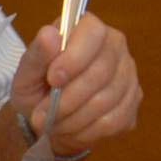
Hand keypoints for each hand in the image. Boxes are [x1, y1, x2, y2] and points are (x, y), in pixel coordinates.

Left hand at [7, 8, 140, 155]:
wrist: (49, 117)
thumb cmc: (38, 87)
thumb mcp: (27, 73)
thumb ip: (37, 55)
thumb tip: (49, 35)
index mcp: (88, 29)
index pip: (93, 32)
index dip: (74, 58)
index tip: (53, 79)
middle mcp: (115, 46)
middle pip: (101, 72)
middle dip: (68, 99)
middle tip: (43, 114)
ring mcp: (129, 74)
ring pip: (107, 100)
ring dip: (74, 118)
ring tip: (53, 124)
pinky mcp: (133, 101)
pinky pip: (115, 120)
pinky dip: (87, 131)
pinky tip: (72, 129)